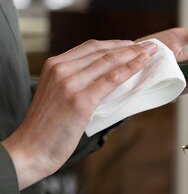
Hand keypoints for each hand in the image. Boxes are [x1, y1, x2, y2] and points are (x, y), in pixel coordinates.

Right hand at [2, 39, 156, 188]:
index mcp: (54, 65)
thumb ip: (75, 84)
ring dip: (134, 54)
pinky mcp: (81, 100)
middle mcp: (61, 69)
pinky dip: (130, 68)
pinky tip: (143, 64)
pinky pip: (111, 79)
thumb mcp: (56, 96)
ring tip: (151, 52)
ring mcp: (70, 83)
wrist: (30, 150)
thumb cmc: (46, 129)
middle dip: (128, 47)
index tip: (131, 45)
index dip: (114, 44)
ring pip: (109, 61)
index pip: (89, 48)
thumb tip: (105, 82)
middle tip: (149, 45)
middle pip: (102, 51)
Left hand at [139, 22, 187, 92]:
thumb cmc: (154, 45)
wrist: (128, 53)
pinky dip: (172, 88)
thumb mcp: (179, 36)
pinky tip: (173, 82)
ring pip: (184, 90)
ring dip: (187, 85)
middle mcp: (181, 79)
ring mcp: (170, 87)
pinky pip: (168, 93)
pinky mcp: (158, 91)